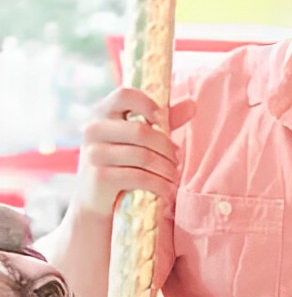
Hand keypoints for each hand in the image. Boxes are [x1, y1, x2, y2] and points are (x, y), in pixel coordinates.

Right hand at [75, 87, 193, 220]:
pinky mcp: (100, 177)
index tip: (163, 122)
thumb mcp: (140, 139)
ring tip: (173, 177)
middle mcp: (93, 130)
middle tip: (177, 161)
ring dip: (167, 170)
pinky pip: (140, 177)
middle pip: (141, 131)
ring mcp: (94, 154)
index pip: (125, 95)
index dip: (148, 105)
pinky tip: (166, 192)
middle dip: (167, 148)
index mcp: (102, 113)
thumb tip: (192, 104)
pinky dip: (159, 186)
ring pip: (144, 157)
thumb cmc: (122, 164)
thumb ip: (164, 121)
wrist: (97, 201)